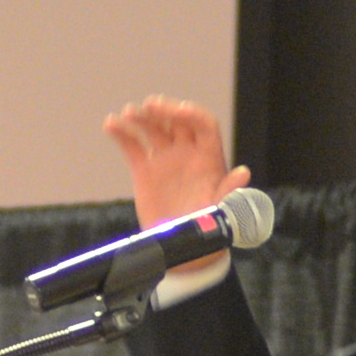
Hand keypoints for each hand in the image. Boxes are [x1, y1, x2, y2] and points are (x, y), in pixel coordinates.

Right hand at [102, 94, 250, 228]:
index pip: (203, 124)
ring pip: (153, 129)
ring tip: (128, 114)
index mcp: (209, 157)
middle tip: (149, 107)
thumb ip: (230, 190)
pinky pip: (132, 146)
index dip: (192, 114)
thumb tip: (244, 173)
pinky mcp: (145, 170)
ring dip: (141, 118)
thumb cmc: (209, 228)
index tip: (177, 111)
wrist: (184, 249)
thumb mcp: (223, 209)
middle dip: (164, 110)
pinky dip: (121, 133)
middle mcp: (187, 153)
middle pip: (176, 121)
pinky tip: (111, 124)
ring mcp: (165, 159)